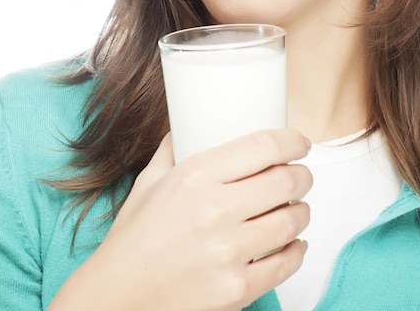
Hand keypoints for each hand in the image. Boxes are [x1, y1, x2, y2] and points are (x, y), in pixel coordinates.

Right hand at [49, 129, 311, 310]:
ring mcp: (228, 253)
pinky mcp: (237, 290)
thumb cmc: (132, 238)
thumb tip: (186, 125)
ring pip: (292, 221)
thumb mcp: (148, 182)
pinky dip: (297, 250)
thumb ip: (171, 149)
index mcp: (194, 177)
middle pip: (286, 181)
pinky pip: (286, 264)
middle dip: (303, 175)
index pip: (263, 146)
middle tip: (300, 175)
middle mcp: (214, 211)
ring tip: (296, 207)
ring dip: (302, 211)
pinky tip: (294, 243)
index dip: (293, 141)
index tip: (300, 142)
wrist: (117, 297)